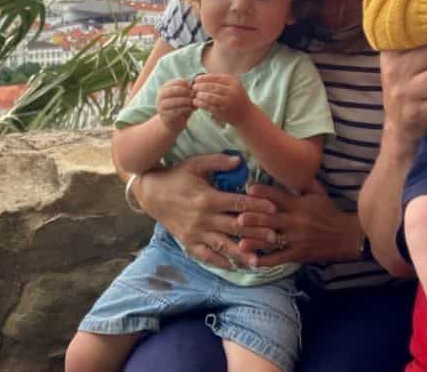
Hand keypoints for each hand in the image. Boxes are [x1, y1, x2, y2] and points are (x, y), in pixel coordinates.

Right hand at [135, 153, 276, 269]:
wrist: (151, 193)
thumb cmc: (176, 176)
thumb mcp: (195, 164)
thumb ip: (218, 162)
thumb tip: (240, 160)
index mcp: (208, 198)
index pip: (237, 204)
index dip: (256, 207)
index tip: (273, 209)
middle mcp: (203, 218)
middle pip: (234, 227)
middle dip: (256, 233)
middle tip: (275, 237)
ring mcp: (195, 233)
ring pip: (222, 245)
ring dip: (241, 254)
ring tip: (258, 261)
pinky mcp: (188, 242)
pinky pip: (206, 256)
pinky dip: (220, 262)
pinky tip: (234, 266)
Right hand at [155, 78, 195, 130]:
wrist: (173, 122)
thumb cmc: (180, 106)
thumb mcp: (183, 96)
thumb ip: (187, 91)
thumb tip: (194, 86)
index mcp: (164, 89)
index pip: (173, 82)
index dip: (183, 83)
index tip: (192, 86)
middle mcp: (160, 96)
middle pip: (172, 91)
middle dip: (184, 91)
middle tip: (193, 94)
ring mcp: (161, 106)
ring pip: (174, 101)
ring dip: (185, 101)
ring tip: (193, 102)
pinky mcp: (165, 115)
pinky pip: (176, 111)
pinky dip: (185, 109)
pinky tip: (191, 109)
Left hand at [191, 73, 253, 125]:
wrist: (247, 115)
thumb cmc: (236, 98)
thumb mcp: (233, 86)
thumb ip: (220, 81)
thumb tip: (202, 77)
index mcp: (233, 82)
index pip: (216, 77)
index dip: (204, 78)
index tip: (196, 79)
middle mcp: (232, 91)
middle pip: (212, 87)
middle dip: (201, 86)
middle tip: (193, 87)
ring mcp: (228, 102)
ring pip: (210, 97)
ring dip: (200, 95)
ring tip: (194, 95)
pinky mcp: (224, 111)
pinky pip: (210, 107)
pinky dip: (201, 104)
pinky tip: (196, 102)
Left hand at [236, 179, 361, 266]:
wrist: (346, 236)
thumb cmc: (329, 212)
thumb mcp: (319, 193)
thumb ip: (304, 182)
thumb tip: (293, 165)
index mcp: (299, 204)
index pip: (279, 197)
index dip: (264, 192)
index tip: (249, 189)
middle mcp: (296, 220)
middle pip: (272, 219)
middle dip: (254, 219)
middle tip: (238, 218)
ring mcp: (297, 239)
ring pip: (273, 240)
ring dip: (256, 241)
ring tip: (240, 242)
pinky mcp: (298, 254)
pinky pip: (280, 258)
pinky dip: (266, 261)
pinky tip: (253, 262)